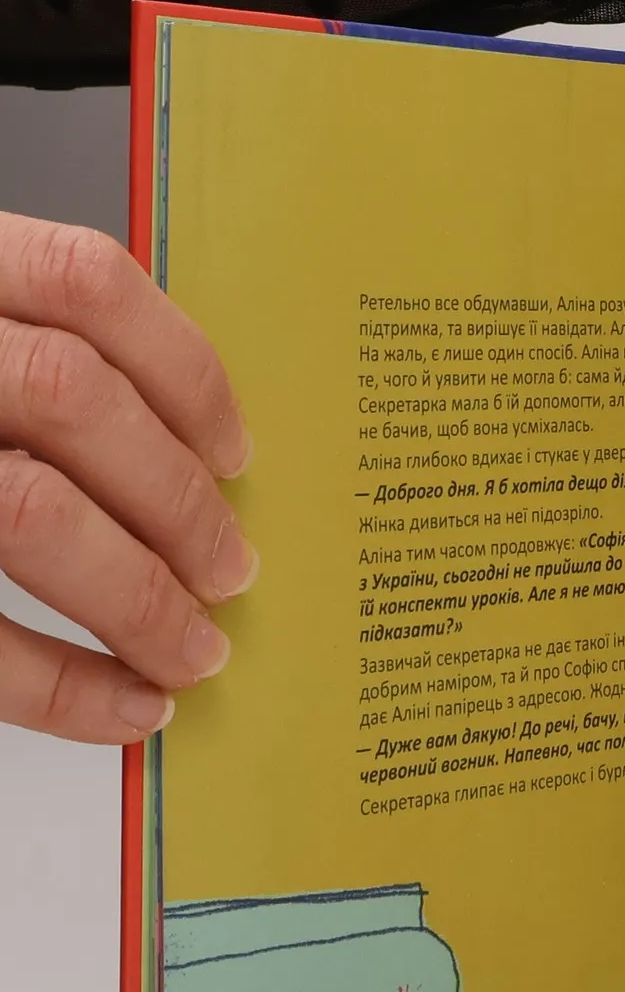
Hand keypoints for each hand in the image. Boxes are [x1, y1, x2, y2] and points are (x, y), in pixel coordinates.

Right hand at [0, 212, 252, 741]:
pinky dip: (61, 686)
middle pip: (71, 400)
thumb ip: (11, 351)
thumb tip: (177, 460)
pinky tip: (124, 710)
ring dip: (135, 594)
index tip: (235, 450)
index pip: (81, 282)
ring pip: (28, 509)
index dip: (182, 369)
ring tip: (192, 650)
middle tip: (231, 571)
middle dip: (176, 501)